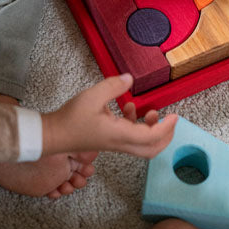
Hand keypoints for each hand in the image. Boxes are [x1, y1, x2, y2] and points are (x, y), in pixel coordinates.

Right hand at [42, 74, 177, 158]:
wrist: (54, 135)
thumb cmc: (71, 119)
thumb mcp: (92, 96)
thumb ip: (113, 86)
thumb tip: (130, 79)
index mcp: (119, 135)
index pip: (151, 137)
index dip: (166, 128)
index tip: (174, 116)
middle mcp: (119, 143)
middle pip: (151, 150)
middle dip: (166, 137)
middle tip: (171, 121)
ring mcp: (114, 144)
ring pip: (142, 146)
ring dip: (152, 131)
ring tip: (152, 113)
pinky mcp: (108, 141)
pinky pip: (130, 139)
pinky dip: (136, 126)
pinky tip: (129, 109)